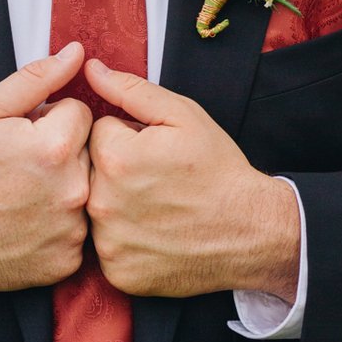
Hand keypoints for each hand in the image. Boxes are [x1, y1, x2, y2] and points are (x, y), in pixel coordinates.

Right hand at [0, 43, 93, 293]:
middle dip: (63, 152)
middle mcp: (73, 190)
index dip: (51, 120)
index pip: (81, 113)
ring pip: (87, 191)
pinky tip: (29, 224)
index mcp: (56, 146)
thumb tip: (77, 53)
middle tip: (24, 168)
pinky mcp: (66, 262)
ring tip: (25, 196)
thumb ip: (36, 78)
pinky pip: (81, 232)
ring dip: (66, 189)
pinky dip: (60, 227)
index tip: (24, 138)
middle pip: (88, 152)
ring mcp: (71, 230)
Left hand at [83, 58, 298, 298]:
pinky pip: (106, 248)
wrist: (250, 230)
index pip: (98, 133)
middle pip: (91, 173)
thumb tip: (90, 68)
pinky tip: (155, 235)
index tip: (155, 152)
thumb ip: (131, 90)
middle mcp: (101, 201)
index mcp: (114, 156)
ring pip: (96, 210)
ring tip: (158, 208)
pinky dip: (126, 241)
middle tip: (157, 180)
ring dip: (118, 206)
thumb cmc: (218, 169)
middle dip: (118, 170)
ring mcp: (107, 242)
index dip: (128, 138)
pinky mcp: (117, 272)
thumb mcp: (184, 116)